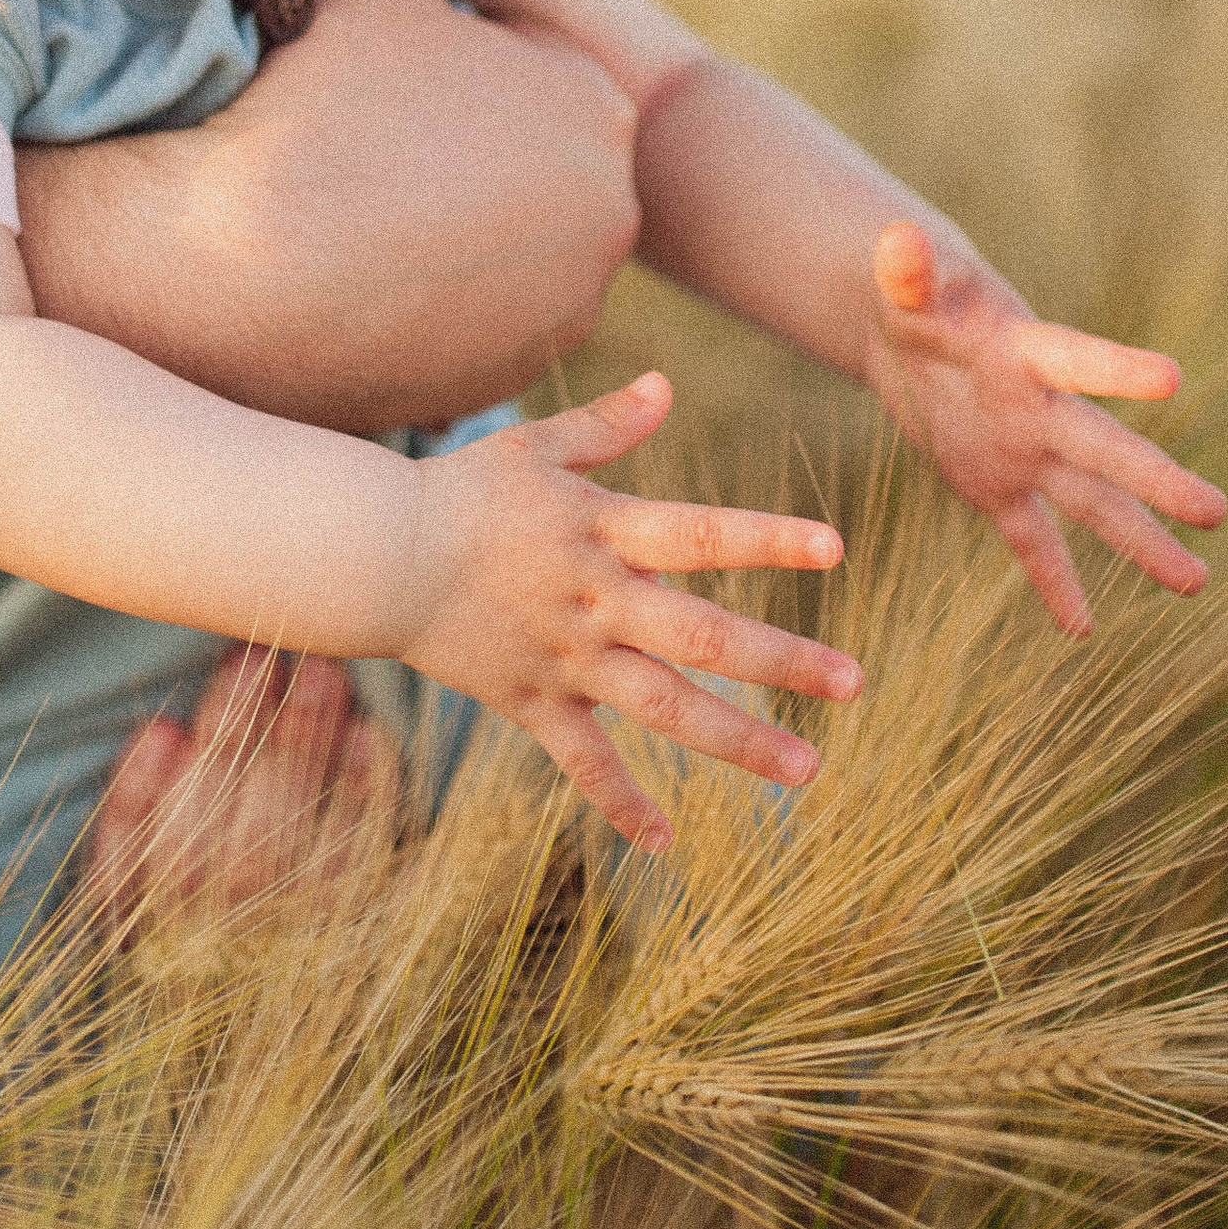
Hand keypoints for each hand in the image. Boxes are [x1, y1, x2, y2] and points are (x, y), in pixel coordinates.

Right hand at [20, 0, 641, 434]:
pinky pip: (479, 316)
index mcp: (597, 108)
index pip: (531, 68)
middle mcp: (609, 219)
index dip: (451, 63)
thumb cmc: (305, 108)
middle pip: (533, 158)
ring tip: (359, 204)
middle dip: (471, 144)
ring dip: (460, 223)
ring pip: (510, 239)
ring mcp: (564, 310)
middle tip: (367, 141)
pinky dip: (437, 295)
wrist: (226, 272)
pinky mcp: (508, 380)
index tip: (384, 80)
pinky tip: (362, 271)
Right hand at [398, 372, 859, 851]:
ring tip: (807, 771)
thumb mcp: (530, 447)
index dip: (765, 539)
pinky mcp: (531, 702)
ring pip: (663, 708)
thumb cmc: (456, 493)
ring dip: (738, 742)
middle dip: (782, 662)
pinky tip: (667, 843)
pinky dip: (622, 804)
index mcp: (602, 532)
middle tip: (854, 683)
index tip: (835, 550)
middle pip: (701, 636)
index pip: (699, 534)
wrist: (373, 557)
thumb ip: (603, 427)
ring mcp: (566, 659)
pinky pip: (582, 762)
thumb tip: (665, 386)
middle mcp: (595, 601)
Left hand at [863, 221, 1226, 634]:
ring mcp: (1026, 452)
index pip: (1079, 359)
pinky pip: (1031, 541)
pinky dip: (1053, 582)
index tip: (1173, 378)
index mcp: (1029, 350)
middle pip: (1103, 448)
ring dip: (1140, 543)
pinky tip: (1082, 629)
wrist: (918, 329)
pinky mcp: (996, 486)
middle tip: (1215, 510)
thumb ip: (906, 268)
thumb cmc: (920, 295)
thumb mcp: (906, 282)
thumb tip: (895, 235)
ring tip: (1196, 584)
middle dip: (1155, 480)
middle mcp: (1042, 408)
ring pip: (1091, 504)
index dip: (1117, 369)